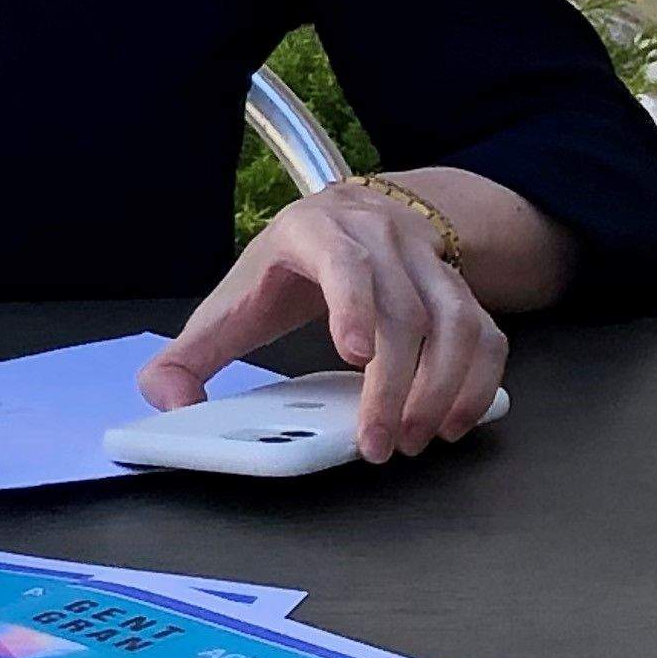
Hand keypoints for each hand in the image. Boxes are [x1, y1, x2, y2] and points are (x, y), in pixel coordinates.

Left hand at [145, 182, 506, 460]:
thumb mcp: (233, 300)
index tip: (354, 355)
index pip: (343, 263)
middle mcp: (382, 239)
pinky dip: (480, 381)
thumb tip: (167, 404)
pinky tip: (452, 421)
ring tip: (415, 439)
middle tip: (379, 443)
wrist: (356, 214)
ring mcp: (429, 262)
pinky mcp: (463, 288)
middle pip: (404, 312)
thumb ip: (188, 355)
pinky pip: (489, 334)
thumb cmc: (287, 270)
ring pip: (456, 323)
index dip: (353, 305)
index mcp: (315, 232)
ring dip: (443, 389)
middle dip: (395, 385)